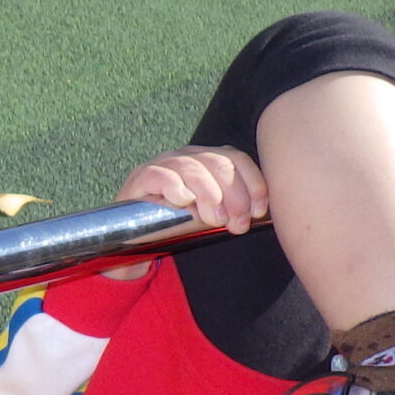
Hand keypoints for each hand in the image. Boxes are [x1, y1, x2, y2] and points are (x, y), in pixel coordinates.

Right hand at [117, 146, 268, 234]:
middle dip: (234, 196)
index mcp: (207, 160)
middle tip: (236, 224)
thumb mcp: (211, 214)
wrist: (135, 238)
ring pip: (193, 168)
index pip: (237, 158)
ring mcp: (163, 164)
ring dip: (209, 195)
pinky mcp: (141, 177)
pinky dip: (176, 188)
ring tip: (213, 219)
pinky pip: (162, 175)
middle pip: (218, 163)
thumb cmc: (177, 225)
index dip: (253, 183)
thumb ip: (233, 208)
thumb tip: (260, 212)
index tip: (259, 211)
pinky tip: (183, 204)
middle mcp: (187, 156)